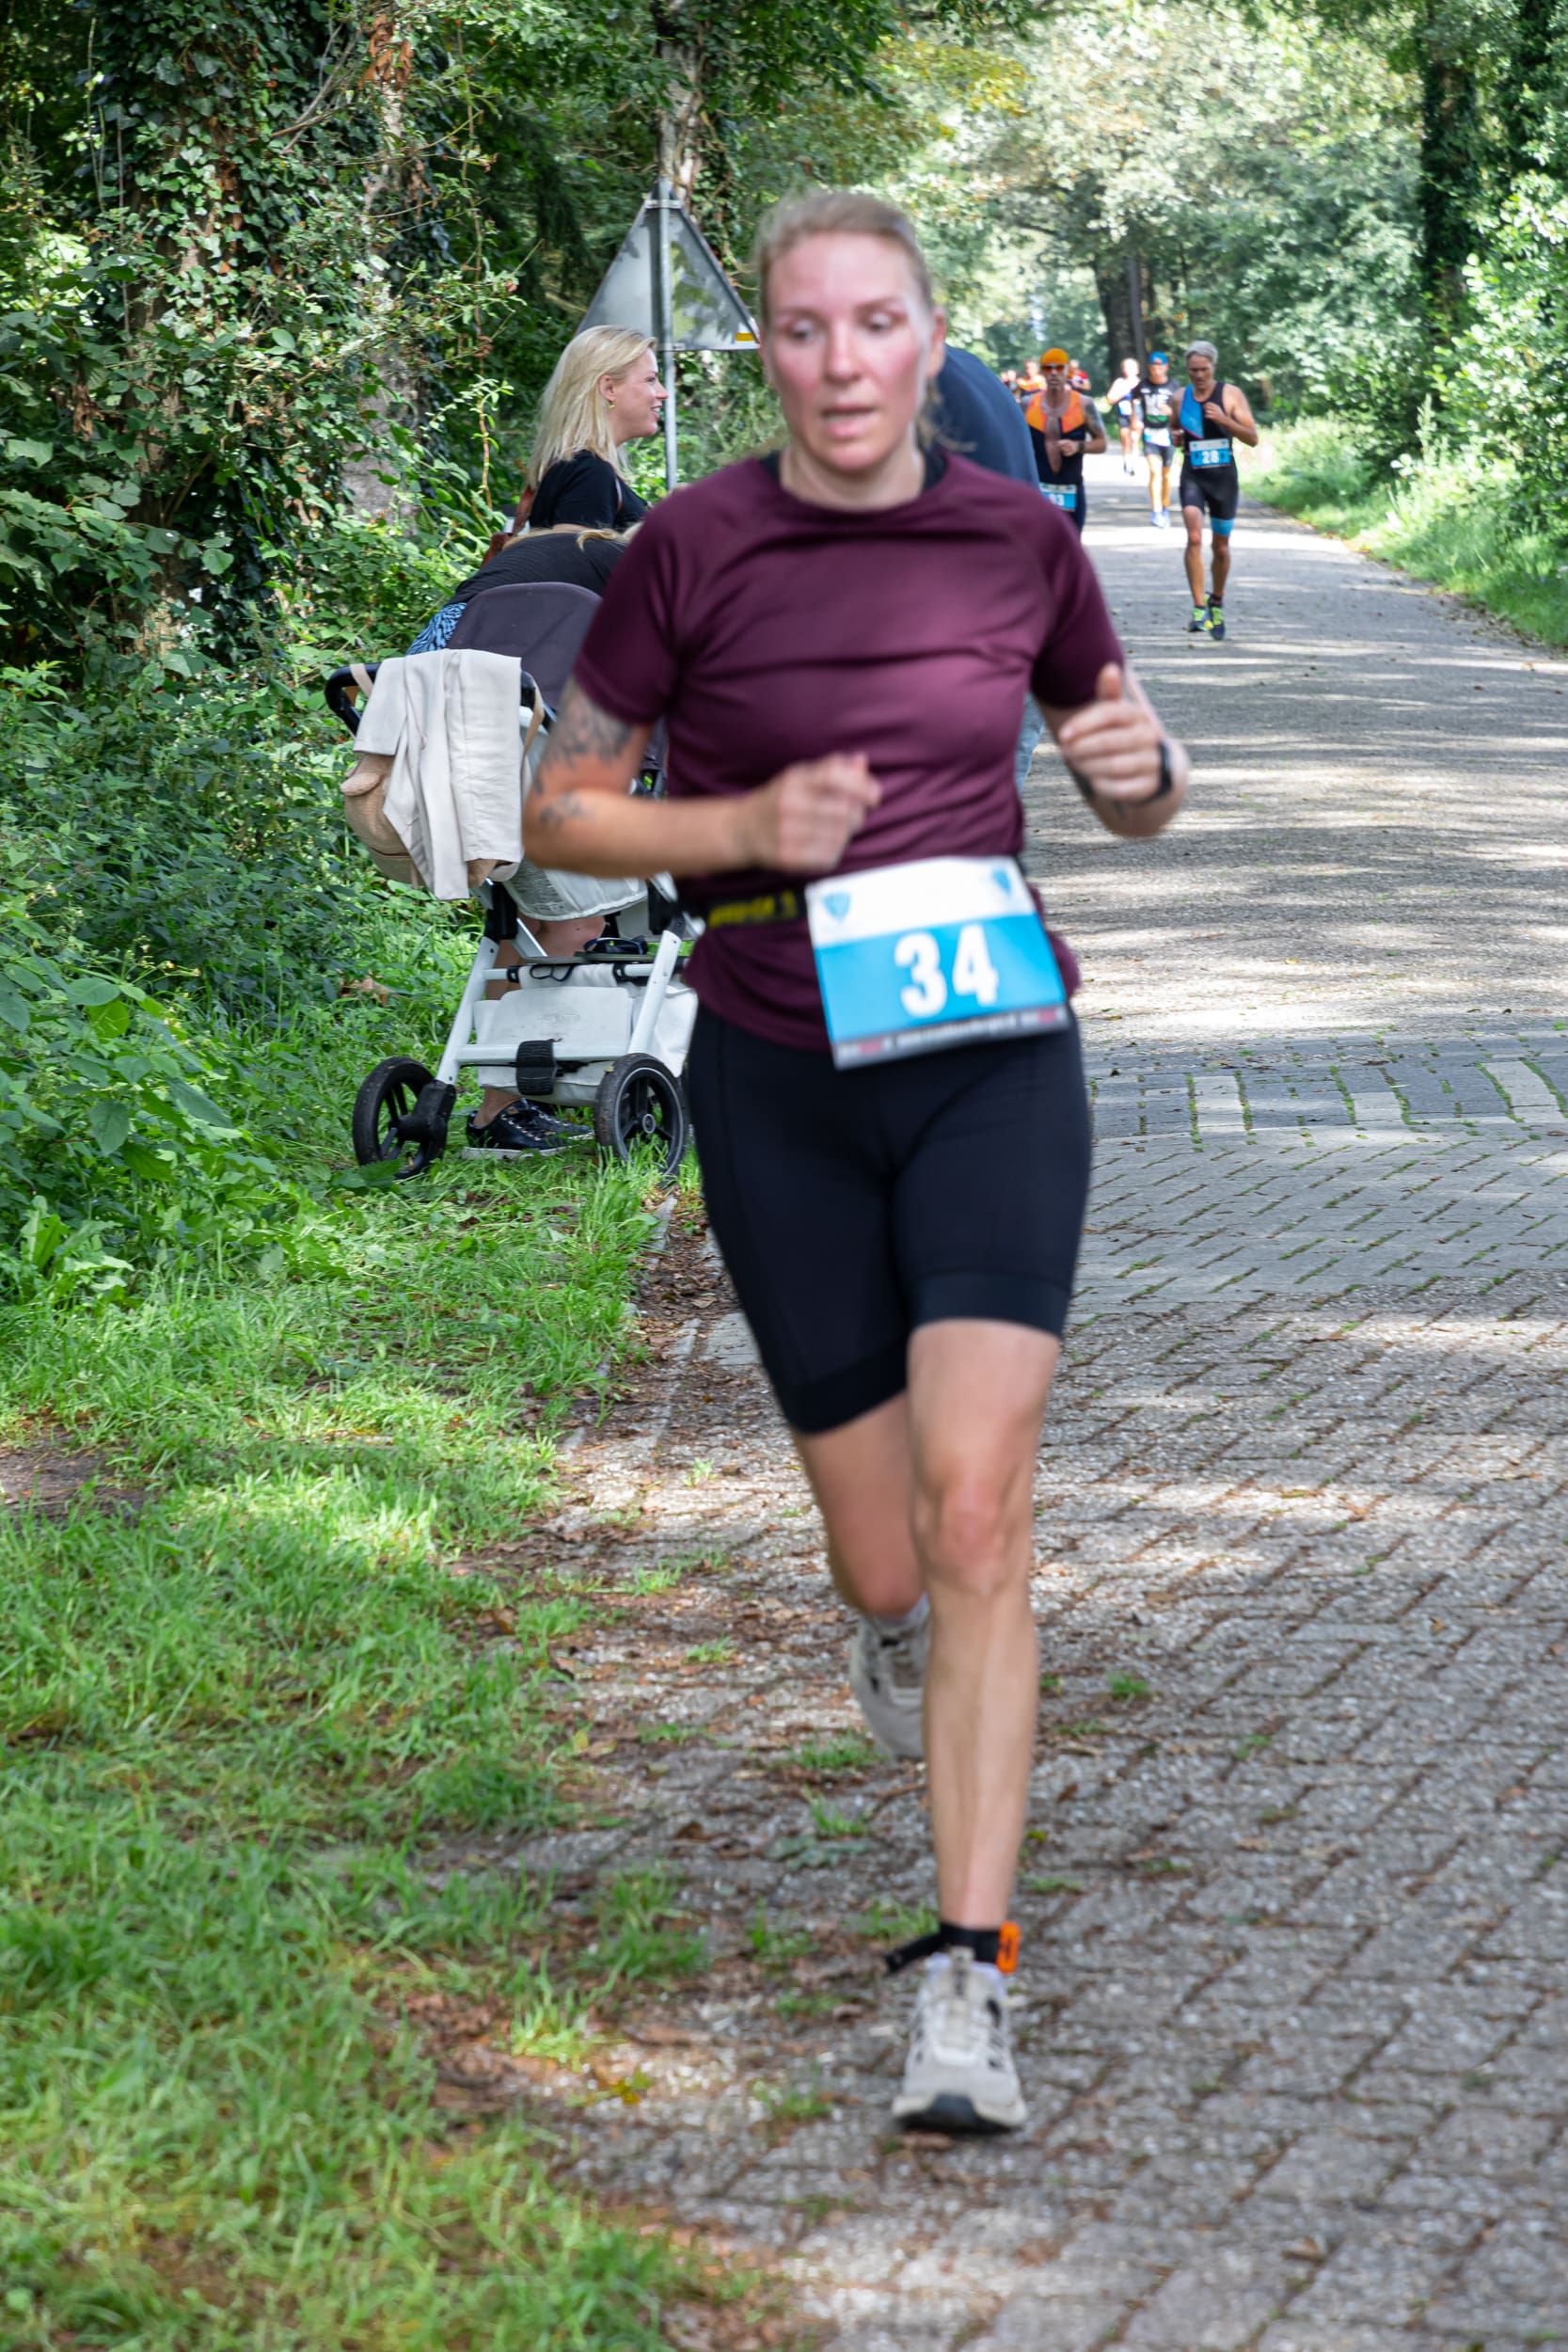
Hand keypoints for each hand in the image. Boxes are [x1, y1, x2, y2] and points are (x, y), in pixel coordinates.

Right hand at [730, 755, 880, 872]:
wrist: (744, 829)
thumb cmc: (781, 799)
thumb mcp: (801, 776)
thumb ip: (832, 767)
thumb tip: (861, 761)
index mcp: (795, 779)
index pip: (834, 777)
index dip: (861, 786)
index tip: (875, 796)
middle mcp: (789, 804)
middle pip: (843, 810)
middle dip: (857, 814)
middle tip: (854, 816)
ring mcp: (786, 831)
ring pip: (839, 835)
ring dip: (847, 834)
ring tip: (838, 830)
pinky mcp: (787, 856)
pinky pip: (828, 856)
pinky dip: (835, 851)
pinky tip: (826, 844)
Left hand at [1055, 664, 1170, 802]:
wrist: (1152, 765)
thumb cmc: (1122, 734)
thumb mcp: (1115, 713)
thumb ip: (1108, 693)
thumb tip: (1110, 667)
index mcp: (1137, 714)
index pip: (1110, 713)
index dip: (1083, 724)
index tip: (1062, 735)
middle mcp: (1149, 736)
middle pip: (1108, 742)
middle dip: (1081, 749)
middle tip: (1065, 752)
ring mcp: (1152, 761)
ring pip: (1114, 766)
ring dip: (1088, 767)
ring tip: (1075, 764)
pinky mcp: (1150, 785)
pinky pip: (1122, 789)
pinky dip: (1102, 785)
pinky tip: (1093, 780)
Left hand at [1202, 400, 1228, 428]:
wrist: (1225, 421)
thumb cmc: (1220, 416)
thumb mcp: (1218, 409)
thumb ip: (1213, 407)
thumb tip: (1206, 405)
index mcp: (1216, 406)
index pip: (1209, 403)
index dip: (1205, 405)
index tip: (1204, 407)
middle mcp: (1215, 409)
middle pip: (1207, 406)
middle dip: (1204, 408)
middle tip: (1204, 410)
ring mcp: (1215, 413)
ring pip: (1207, 411)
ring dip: (1205, 413)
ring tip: (1207, 414)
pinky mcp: (1214, 417)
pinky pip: (1207, 415)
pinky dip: (1206, 416)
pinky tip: (1206, 417)